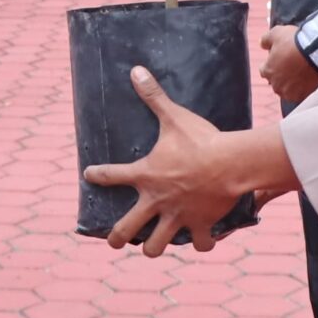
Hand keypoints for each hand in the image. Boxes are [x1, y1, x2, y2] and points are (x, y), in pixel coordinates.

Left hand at [82, 66, 246, 255]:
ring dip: (153, 248)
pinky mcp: (200, 225)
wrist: (229, 163)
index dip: (98, 175)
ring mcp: (177, 216)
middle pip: (127, 228)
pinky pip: (198, 243)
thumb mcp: (174, 117)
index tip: (89, 174)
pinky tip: (200, 243)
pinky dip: (200, 244)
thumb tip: (135, 70)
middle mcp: (156, 201)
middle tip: (114, 241)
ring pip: (156, 246)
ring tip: (152, 247)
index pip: (112, 175)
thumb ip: (153, 96)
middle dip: (117, 238)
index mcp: (146, 175)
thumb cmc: (200, 140)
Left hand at [258, 24, 317, 104]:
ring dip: (293, 82)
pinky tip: (309, 78)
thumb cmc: (295, 43)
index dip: (273, 62)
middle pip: (277, 80)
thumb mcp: (276, 33)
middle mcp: (276, 85)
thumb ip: (265, 39)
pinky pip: (301, 93)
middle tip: (294, 63)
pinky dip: (304, 87)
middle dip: (283, 73)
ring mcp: (291, 92)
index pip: (265, 69)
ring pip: (288, 88)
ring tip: (303, 71)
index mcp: (267, 71)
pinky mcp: (304, 96)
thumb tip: (262, 44)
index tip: (282, 57)